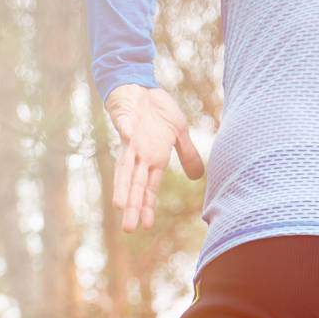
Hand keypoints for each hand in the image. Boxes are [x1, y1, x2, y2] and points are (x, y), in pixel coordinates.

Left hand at [105, 84, 204, 231]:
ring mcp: (131, 142)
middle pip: (136, 186)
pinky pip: (126, 127)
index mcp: (153, 159)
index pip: (149, 188)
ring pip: (125, 167)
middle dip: (133, 207)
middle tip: (129, 229)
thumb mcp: (178, 133)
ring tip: (120, 205)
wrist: (139, 87)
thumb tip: (198, 176)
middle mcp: (140, 156)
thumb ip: (187, 155)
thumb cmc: (157, 111)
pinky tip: (128, 137)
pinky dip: (127, 132)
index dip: (148, 206)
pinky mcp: (125, 122)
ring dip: (123, 185)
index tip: (147, 226)